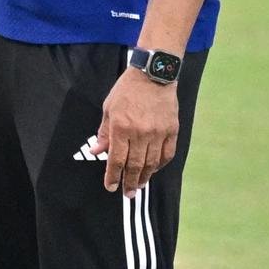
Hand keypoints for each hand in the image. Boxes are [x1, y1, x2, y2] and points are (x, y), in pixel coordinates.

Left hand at [89, 69, 178, 196]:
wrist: (153, 74)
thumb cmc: (127, 90)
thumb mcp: (109, 109)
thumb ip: (103, 133)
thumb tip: (96, 152)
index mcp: (121, 127)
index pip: (116, 159)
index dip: (112, 176)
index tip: (110, 187)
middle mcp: (140, 133)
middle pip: (135, 165)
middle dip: (129, 182)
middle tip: (127, 194)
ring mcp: (158, 132)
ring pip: (152, 163)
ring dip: (145, 177)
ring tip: (139, 185)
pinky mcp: (172, 130)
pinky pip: (167, 154)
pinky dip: (160, 165)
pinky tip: (154, 170)